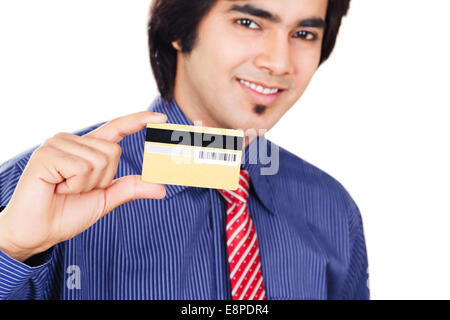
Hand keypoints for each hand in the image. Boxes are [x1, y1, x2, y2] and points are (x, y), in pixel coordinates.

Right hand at [0, 111, 166, 261]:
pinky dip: (75, 185)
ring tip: (64, 189)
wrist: (37, 231)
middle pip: (113, 151)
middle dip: (102, 179)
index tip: (161, 117)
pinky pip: (81, 168)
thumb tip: (162, 188)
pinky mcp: (46, 154)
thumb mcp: (105, 199)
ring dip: (86, 184)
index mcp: (87, 149)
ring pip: (99, 160)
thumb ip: (130, 188)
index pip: (117, 128)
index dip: (138, 120)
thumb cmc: (66, 213)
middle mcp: (73, 141)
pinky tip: (56, 187)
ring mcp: (57, 144)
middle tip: (76, 189)